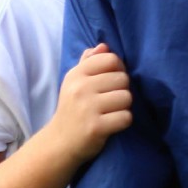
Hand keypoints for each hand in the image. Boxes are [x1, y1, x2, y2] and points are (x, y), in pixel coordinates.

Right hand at [53, 44, 133, 164]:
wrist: (60, 142)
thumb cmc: (73, 109)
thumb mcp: (74, 82)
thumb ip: (88, 63)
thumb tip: (104, 46)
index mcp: (76, 74)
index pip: (111, 59)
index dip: (118, 70)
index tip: (111, 82)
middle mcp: (80, 88)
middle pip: (123, 79)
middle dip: (122, 90)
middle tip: (110, 101)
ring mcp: (87, 108)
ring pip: (127, 97)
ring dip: (124, 107)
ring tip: (111, 112)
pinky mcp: (96, 127)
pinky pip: (126, 117)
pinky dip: (123, 122)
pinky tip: (112, 124)